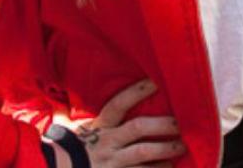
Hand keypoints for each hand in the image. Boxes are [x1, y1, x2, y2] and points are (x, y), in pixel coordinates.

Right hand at [68, 80, 184, 166]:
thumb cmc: (61, 153)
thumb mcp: (64, 131)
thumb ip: (66, 115)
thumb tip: (62, 99)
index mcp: (96, 128)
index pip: (117, 105)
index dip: (136, 92)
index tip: (155, 82)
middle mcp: (106, 143)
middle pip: (138, 128)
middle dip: (161, 124)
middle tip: (181, 122)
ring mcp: (112, 163)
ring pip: (143, 153)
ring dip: (165, 150)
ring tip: (181, 146)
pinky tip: (170, 167)